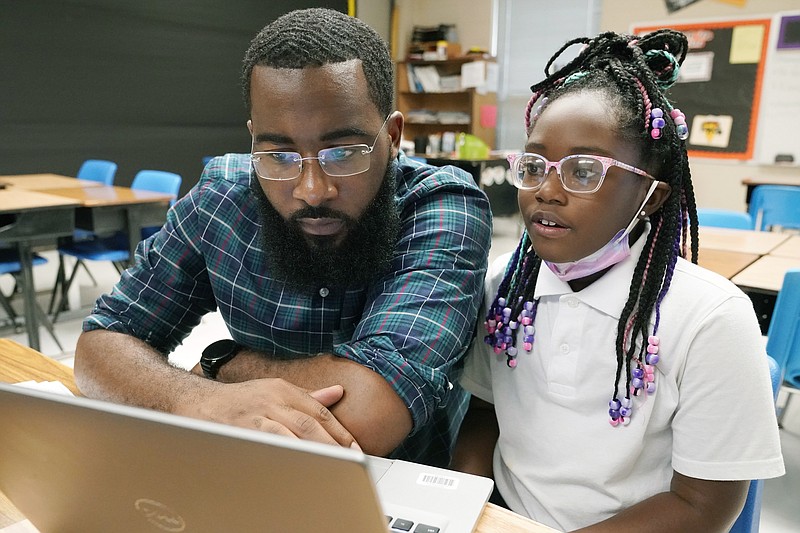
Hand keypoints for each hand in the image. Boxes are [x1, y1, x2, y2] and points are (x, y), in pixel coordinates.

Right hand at [179, 377, 360, 449]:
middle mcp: (270, 401)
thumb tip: (338, 393)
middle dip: (332, 444)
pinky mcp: (238, 434)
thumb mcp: (275, 390)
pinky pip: (265, 447)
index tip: (356, 450)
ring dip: (311, 452)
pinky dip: (283, 458)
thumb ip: (308, 396)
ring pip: (289, 435)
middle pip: (308, 424)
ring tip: (330, 467)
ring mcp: (254, 418)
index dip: (340, 432)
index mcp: (283, 390)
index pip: (319, 411)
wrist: (196, 402)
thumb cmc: (240, 400)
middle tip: (350, 463)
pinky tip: (296, 470)